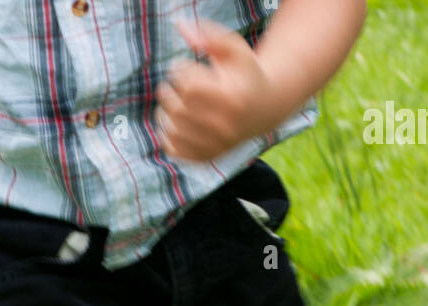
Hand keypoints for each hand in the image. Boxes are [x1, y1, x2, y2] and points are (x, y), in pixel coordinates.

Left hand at [156, 19, 277, 162]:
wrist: (264, 109)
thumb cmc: (245, 73)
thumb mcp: (235, 49)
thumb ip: (210, 35)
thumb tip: (181, 26)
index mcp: (233, 100)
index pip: (189, 87)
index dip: (178, 72)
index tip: (180, 67)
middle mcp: (226, 127)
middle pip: (178, 110)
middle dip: (168, 92)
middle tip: (171, 86)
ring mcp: (216, 146)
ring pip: (172, 131)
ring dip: (163, 113)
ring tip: (170, 103)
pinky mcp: (206, 158)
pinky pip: (174, 151)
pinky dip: (165, 135)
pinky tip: (171, 122)